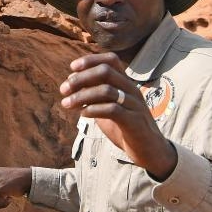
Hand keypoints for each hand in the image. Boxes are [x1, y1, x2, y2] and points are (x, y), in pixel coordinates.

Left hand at [59, 52, 176, 179]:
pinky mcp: (134, 122)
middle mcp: (131, 90)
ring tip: (66, 104)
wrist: (148, 150)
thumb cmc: (123, 126)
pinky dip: (94, 110)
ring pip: (107, 90)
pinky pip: (113, 110)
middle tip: (63, 89)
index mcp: (126, 83)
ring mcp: (134, 105)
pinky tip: (82, 114)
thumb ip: (93, 93)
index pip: (111, 60)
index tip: (72, 68)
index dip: (90, 60)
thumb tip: (71, 80)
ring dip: (81, 96)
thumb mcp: (106, 106)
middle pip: (106, 71)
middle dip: (81, 78)